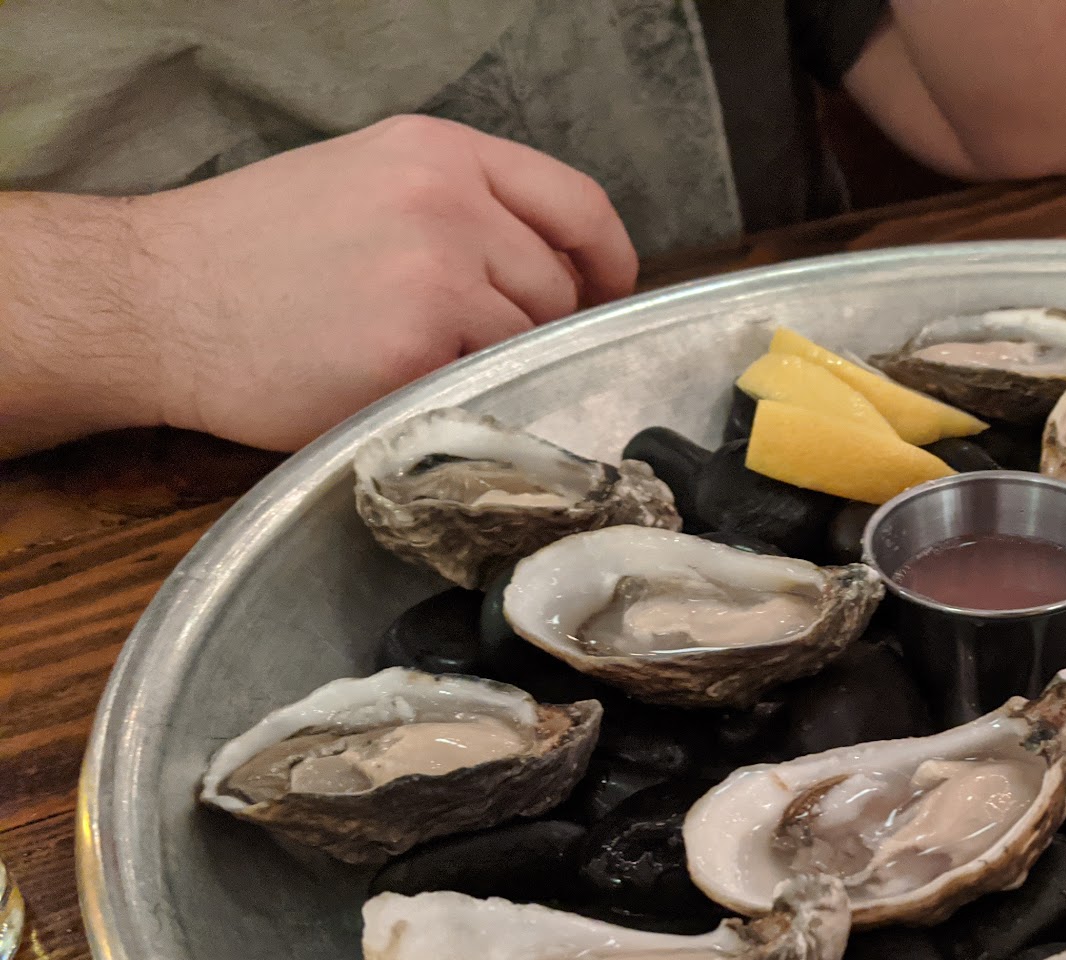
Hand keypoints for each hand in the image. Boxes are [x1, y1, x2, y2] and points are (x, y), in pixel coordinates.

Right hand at [0, 116, 637, 457]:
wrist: (154, 299)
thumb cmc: (250, 252)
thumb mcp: (364, 182)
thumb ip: (462, 207)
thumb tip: (551, 267)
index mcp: (439, 153)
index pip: (577, 203)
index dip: (605, 259)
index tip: (604, 293)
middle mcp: (449, 203)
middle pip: (558, 285)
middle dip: (532, 325)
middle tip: (469, 346)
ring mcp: (438, 275)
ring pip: (526, 340)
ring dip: (489, 363)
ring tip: (417, 361)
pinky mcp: (418, 348)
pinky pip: (484, 384)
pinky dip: (457, 396)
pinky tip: (397, 384)